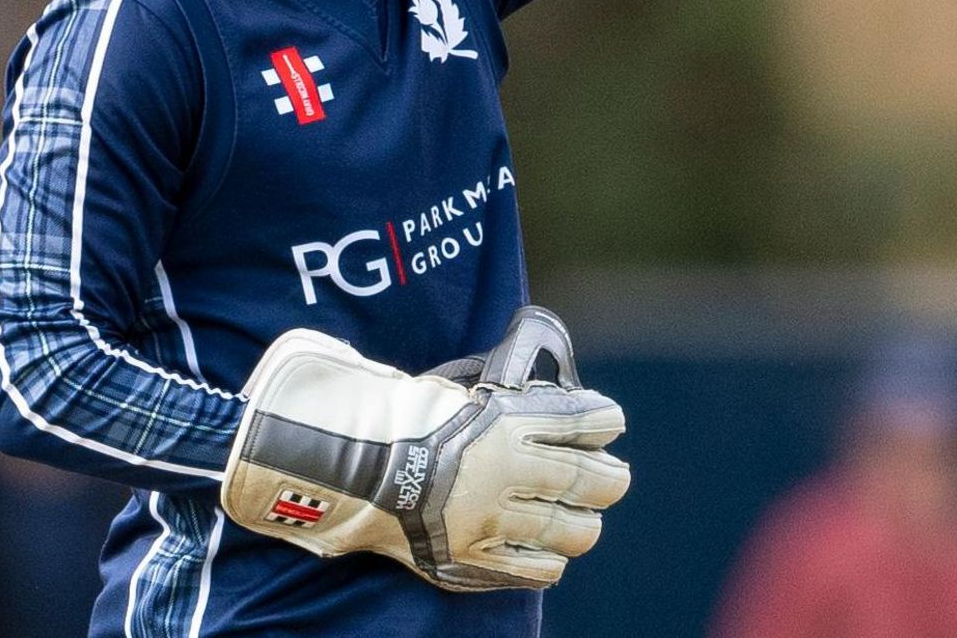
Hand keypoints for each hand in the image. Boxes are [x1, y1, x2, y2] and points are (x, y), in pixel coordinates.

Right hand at [222, 306, 630, 590]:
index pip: (584, 420)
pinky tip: (550, 551)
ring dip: (583, 522)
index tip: (610, 421)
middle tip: (612, 477)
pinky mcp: (473, 556)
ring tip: (584, 517)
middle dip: (609, 478)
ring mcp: (492, 518)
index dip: (604, 420)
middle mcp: (508, 472)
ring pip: (571, 530)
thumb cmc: (395, 415)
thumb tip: (536, 399)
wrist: (345, 465)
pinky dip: (550, 560)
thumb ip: (499, 401)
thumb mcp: (452, 389)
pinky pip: (534, 568)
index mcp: (506, 421)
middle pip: (590, 480)